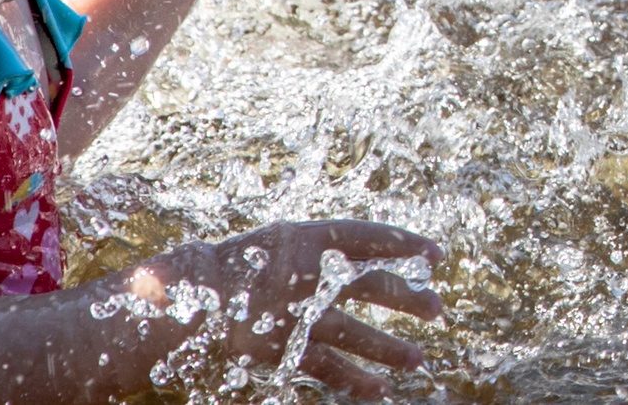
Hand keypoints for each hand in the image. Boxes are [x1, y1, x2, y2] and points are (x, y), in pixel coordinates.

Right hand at [220, 220, 444, 398]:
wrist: (190, 293)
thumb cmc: (242, 263)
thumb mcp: (284, 242)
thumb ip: (323, 253)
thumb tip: (370, 261)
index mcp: (307, 239)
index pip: (366, 237)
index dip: (403, 243)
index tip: (435, 254)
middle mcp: (306, 274)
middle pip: (369, 284)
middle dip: (407, 297)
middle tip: (437, 310)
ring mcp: (295, 314)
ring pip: (355, 334)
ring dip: (389, 348)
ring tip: (418, 360)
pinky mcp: (282, 348)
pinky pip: (327, 367)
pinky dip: (355, 381)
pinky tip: (380, 390)